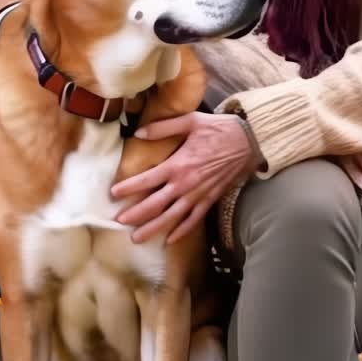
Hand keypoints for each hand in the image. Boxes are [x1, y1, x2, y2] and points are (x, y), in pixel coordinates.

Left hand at [111, 112, 258, 244]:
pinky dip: (181, 231)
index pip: (148, 179)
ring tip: (137, 238)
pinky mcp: (210, 200)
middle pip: (156, 205)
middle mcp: (186, 184)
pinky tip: (170, 239)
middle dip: (136, 214)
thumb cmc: (218, 129)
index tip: (113, 193)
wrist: (248, 141)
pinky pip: (193, 220)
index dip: (129, 187)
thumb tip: (138, 132)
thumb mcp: (190, 121)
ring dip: (153, 228)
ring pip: (172, 218)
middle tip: (118, 222)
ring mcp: (198, 195)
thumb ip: (163, 127)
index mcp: (178, 164)